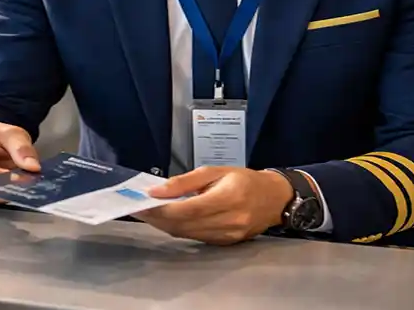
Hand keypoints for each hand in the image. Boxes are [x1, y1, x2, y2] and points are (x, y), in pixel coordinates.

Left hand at [136, 167, 292, 244]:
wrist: (274, 199)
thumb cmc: (245, 179)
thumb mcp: (215, 170)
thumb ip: (185, 181)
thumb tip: (157, 190)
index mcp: (228, 197)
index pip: (187, 209)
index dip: (161, 209)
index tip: (142, 203)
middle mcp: (229, 220)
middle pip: (183, 225)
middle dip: (157, 218)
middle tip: (138, 209)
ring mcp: (228, 235)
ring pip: (186, 234)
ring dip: (165, 225)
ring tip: (150, 214)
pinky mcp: (226, 243)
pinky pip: (195, 238)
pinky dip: (179, 229)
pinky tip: (169, 220)